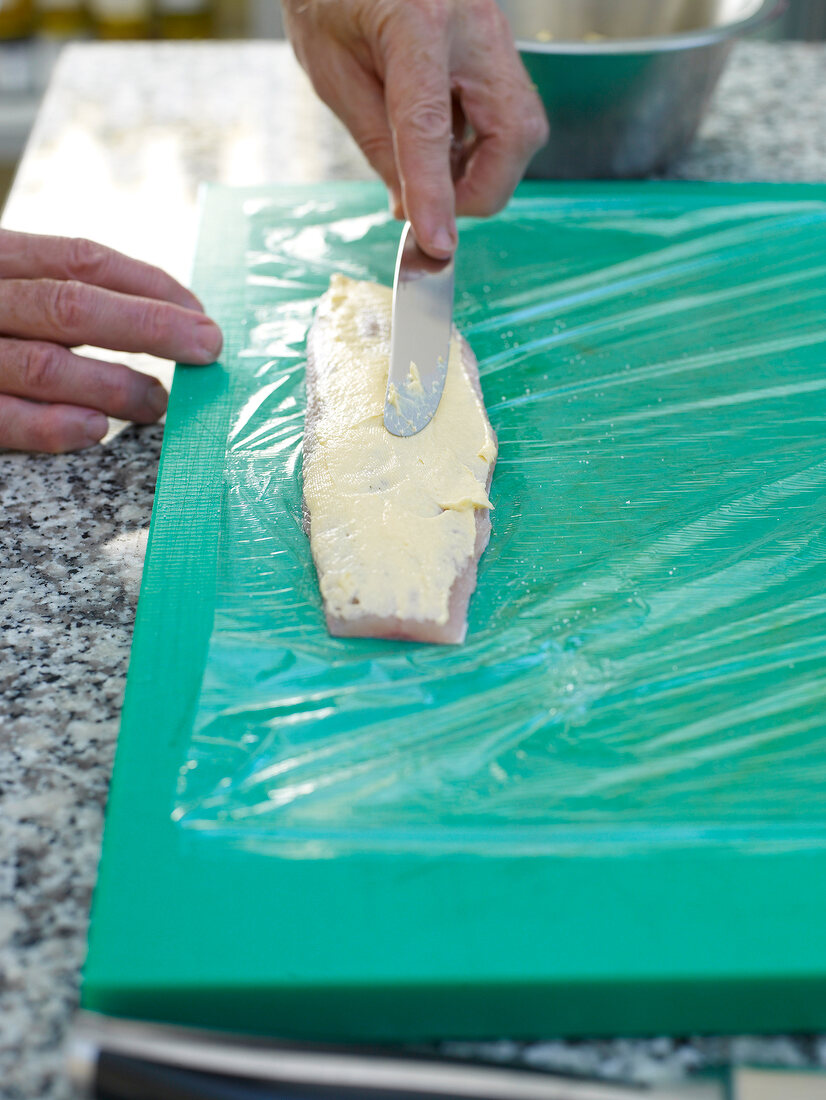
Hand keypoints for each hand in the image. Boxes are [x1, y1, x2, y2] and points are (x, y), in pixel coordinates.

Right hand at [0, 230, 222, 453]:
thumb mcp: (8, 288)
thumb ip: (59, 297)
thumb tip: (161, 320)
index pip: (79, 259)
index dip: (147, 284)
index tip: (198, 311)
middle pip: (70, 307)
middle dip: (149, 327)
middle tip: (205, 349)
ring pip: (44, 366)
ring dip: (113, 385)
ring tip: (158, 402)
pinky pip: (5, 419)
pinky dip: (52, 425)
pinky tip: (96, 427)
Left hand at [283, 0, 547, 258]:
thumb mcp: (332, 70)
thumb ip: (377, 142)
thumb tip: (411, 207)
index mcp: (417, 19)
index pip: (431, 126)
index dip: (435, 194)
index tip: (437, 244)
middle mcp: (473, 24)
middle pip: (515, 133)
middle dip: (481, 189)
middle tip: (433, 208)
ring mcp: (494, 34)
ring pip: (522, 129)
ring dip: (483, 171)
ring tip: (431, 177)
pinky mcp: (497, 49)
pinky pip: (507, 115)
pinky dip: (480, 148)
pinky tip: (441, 148)